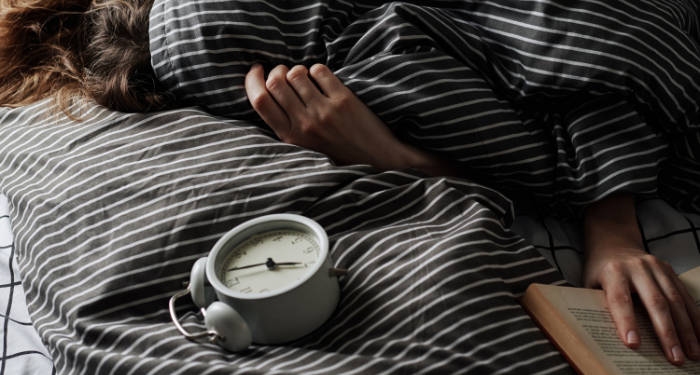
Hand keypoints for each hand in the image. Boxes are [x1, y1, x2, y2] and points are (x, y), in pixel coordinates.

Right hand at [244, 63, 467, 177]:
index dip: (253, 80)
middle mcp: (305, 124)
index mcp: (290, 137)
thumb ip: (285, 124)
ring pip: (297, 73)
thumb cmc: (337, 152)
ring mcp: (325, 111)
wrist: (376, 159)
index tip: (256, 71)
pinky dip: (317, 70)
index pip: (260, 101)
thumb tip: (266, 89)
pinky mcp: (343, 100)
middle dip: (277, 71)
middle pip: (275, 82)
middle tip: (284, 74)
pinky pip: (319, 70)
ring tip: (305, 79)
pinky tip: (323, 80)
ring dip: (298, 70)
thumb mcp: (303, 147)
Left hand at [584, 194, 699, 364]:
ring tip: (693, 353)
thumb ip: (599, 305)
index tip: (634, 344)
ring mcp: (656, 267)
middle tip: (675, 358)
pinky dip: (694, 317)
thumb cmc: (599, 270)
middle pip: (655, 302)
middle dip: (667, 333)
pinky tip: (699, 335)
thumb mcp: (589, 284)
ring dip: (686, 330)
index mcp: (613, 272)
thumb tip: (607, 338)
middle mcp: (637, 268)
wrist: (614, 243)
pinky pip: (684, 295)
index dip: (626, 322)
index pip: (620, 299)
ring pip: (675, 300)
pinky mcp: (669, 270)